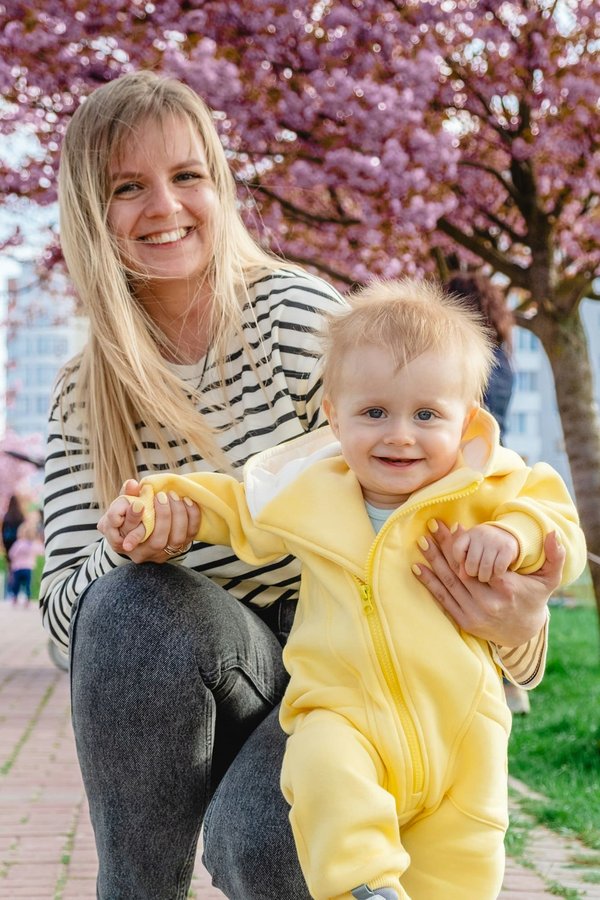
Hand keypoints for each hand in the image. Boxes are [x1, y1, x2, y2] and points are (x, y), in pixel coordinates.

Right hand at [97, 479, 200, 562]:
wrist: (139, 530)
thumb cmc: (127, 514)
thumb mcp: (121, 505)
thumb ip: (126, 494)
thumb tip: (132, 484)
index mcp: (122, 543)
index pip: (129, 535)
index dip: (134, 519)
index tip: (139, 504)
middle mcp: (142, 553)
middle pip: (157, 541)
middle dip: (163, 516)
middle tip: (161, 496)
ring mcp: (162, 554)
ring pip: (176, 540)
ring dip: (178, 514)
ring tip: (173, 496)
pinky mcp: (178, 548)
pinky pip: (190, 535)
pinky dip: (192, 517)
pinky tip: (186, 501)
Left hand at [413, 521, 564, 645]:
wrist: (523, 632)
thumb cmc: (533, 598)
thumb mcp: (548, 579)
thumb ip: (555, 557)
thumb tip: (553, 533)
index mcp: (507, 589)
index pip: (481, 562)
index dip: (466, 545)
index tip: (455, 526)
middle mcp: (488, 603)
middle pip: (461, 570)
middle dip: (444, 547)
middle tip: (431, 527)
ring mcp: (474, 614)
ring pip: (450, 583)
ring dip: (433, 561)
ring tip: (421, 542)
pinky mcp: (464, 621)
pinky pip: (444, 599)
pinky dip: (430, 583)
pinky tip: (417, 568)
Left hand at [452, 523, 518, 582]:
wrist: (507, 535)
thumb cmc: (484, 547)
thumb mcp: (471, 550)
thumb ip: (463, 562)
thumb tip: (462, 576)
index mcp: (469, 534)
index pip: (457, 549)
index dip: (459, 560)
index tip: (465, 562)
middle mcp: (481, 535)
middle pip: (471, 562)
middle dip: (473, 572)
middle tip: (477, 573)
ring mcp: (495, 540)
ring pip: (485, 567)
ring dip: (485, 576)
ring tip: (486, 576)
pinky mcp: (507, 548)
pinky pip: (499, 568)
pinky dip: (497, 573)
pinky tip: (496, 572)